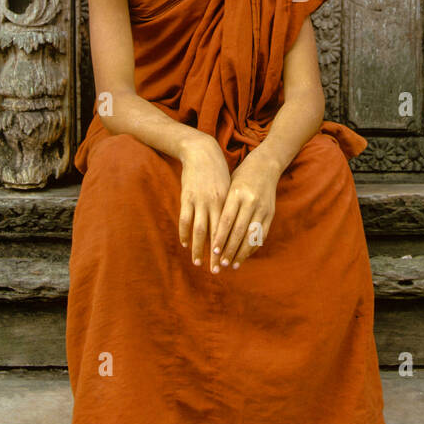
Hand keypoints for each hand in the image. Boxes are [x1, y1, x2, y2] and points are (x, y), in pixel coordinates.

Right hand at [178, 131, 230, 271]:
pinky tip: (185, 244)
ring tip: (197, 262)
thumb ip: (233, 209)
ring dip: (198, 248)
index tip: (232, 263)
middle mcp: (216, 203)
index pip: (232, 231)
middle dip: (216, 254)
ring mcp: (200, 200)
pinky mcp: (186, 197)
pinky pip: (185, 219)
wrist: (202, 152)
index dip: (231, 248)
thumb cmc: (220, 173)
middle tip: (216, 270)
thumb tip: (239, 230)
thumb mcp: (230, 189)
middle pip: (216, 234)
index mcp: (230, 202)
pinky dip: (184, 233)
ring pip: (199, 230)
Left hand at [208, 147, 279, 273]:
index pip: (226, 220)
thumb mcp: (228, 186)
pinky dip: (253, 246)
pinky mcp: (270, 213)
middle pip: (239, 230)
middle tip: (220, 264)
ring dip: (241, 252)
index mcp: (236, 193)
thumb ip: (222, 207)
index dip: (220, 237)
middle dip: (230, 249)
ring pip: (251, 235)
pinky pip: (262, 234)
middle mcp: (250, 201)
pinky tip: (244, 255)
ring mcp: (262, 208)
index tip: (213, 251)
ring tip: (232, 265)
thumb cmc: (240, 176)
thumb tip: (209, 232)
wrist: (265, 165)